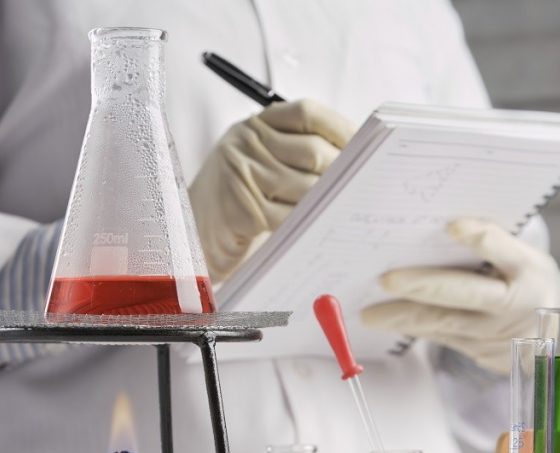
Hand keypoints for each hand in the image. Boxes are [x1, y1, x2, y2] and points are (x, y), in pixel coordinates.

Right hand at [189, 99, 355, 281]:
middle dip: (343, 173)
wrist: (193, 231)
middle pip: (313, 151)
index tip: (366, 146)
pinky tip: (321, 229)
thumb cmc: (239, 197)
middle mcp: (246, 143)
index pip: (307, 113)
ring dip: (330, 202)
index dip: (341, 128)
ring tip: (346, 212)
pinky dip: (310, 224)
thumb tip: (357, 160)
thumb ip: (298, 152)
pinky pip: (290, 217)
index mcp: (256, 125)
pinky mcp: (242, 210)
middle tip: (362, 189)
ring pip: (306, 186)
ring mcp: (242, 175)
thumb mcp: (261, 161)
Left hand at [361, 218, 559, 373]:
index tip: (452, 225)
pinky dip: (410, 327)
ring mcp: (494, 333)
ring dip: (402, 317)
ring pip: (443, 322)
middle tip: (387, 279)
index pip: (505, 250)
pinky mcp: (478, 351)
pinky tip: (386, 320)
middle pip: (465, 293)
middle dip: (424, 286)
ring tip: (369, 314)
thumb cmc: (531, 283)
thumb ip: (495, 244)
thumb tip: (443, 226)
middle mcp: (513, 304)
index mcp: (529, 271)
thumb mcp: (527, 258)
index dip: (480, 238)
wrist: (556, 339)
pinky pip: (439, 337)